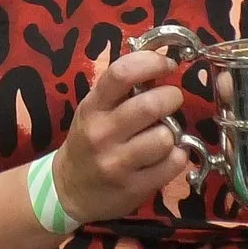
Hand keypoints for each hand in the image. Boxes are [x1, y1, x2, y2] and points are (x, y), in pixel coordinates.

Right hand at [50, 48, 198, 225]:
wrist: (69, 190)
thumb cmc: (89, 140)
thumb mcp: (94, 110)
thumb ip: (121, 88)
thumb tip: (160, 58)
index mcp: (92, 107)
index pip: (121, 73)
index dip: (152, 62)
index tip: (168, 64)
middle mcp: (101, 134)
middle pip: (150, 106)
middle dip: (171, 98)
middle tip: (171, 101)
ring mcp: (116, 163)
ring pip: (165, 138)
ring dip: (173, 133)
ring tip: (164, 134)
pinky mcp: (133, 188)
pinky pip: (173, 164)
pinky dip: (177, 157)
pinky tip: (166, 156)